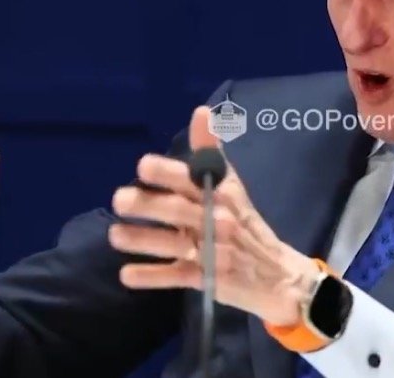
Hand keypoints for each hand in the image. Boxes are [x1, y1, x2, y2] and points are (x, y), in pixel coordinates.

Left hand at [109, 106, 320, 325]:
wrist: (279, 276)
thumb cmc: (247, 225)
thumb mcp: (232, 187)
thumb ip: (210, 153)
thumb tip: (200, 111)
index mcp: (223, 195)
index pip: (195, 179)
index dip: (170, 173)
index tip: (143, 166)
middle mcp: (219, 221)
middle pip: (180, 211)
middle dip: (149, 205)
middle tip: (119, 200)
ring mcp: (214, 253)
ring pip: (173, 245)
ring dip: (142, 240)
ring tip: (115, 235)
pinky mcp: (209, 281)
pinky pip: (177, 277)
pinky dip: (152, 276)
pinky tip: (126, 275)